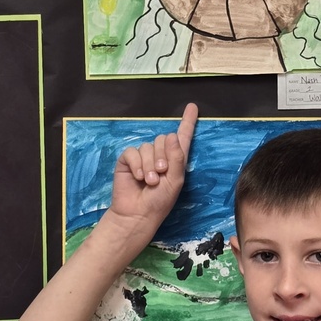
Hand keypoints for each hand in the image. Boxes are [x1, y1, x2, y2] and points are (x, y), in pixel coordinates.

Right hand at [107, 103, 197, 240]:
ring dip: (150, 165)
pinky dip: (137, 164)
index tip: (192, 107)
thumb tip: (172, 135)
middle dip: (163, 157)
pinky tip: (138, 177)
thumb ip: (176, 158)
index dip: (188, 121)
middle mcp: (159, 155)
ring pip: (148, 147)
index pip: (183, 136)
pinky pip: (133, 152)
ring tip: (150, 181)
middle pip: (163, 139)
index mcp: (175, 159)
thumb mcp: (175, 180)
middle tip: (160, 175)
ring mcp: (143, 157)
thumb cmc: (159, 201)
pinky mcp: (128, 160)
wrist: (137, 214)